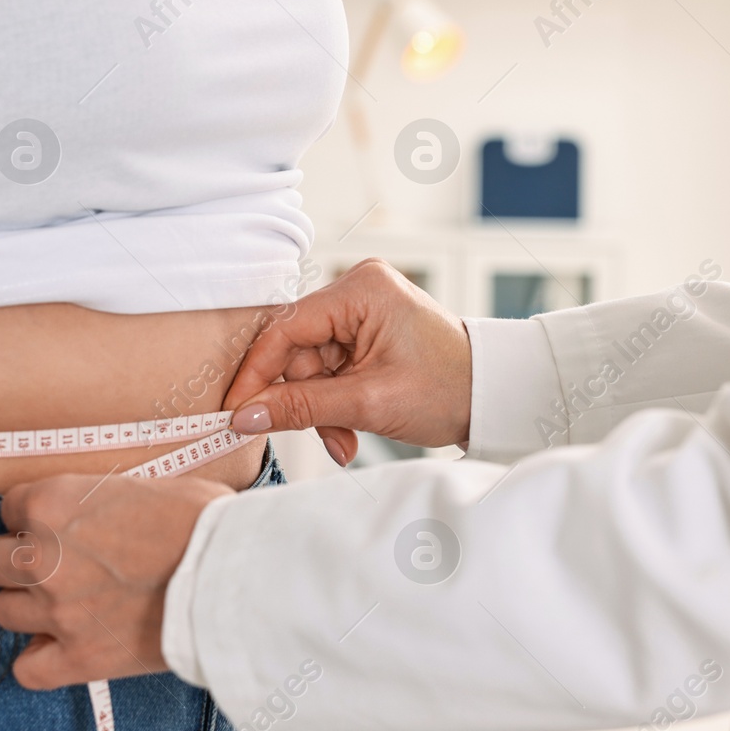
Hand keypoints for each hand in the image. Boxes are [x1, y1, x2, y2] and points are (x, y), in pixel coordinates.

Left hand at [0, 473, 232, 689]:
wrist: (235, 576)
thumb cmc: (203, 522)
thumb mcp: (143, 485)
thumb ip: (98, 499)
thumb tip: (94, 510)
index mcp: (54, 503)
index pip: (8, 508)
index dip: (33, 518)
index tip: (57, 527)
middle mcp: (43, 557)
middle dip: (12, 561)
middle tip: (48, 565)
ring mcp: (57, 611)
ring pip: (3, 612)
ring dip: (27, 607)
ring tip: (62, 604)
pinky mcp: (79, 658)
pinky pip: (27, 670)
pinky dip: (39, 661)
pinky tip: (61, 649)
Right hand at [225, 258, 472, 464]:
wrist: (493, 396)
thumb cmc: (449, 389)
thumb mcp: (369, 403)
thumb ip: (301, 407)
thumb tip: (244, 415)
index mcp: (361, 290)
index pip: (285, 329)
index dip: (257, 374)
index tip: (236, 412)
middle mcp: (357, 290)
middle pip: (295, 351)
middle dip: (304, 401)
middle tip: (324, 439)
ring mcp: (360, 311)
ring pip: (309, 367)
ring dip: (320, 409)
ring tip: (346, 440)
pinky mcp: (364, 332)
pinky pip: (327, 370)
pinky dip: (333, 403)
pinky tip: (350, 428)